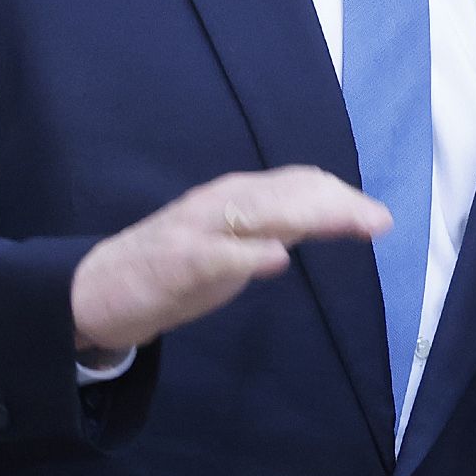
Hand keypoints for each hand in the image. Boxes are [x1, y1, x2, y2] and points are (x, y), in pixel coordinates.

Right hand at [70, 166, 388, 358]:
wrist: (96, 291)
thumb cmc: (174, 268)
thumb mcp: (235, 243)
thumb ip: (277, 228)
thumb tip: (332, 218)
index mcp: (236, 198)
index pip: (297, 185)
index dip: (341, 197)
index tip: (378, 218)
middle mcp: (220, 203)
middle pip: (287, 193)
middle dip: (337, 204)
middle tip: (380, 221)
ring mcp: (197, 230)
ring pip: (259, 212)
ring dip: (308, 216)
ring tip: (350, 223)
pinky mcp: (175, 262)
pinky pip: (215, 255)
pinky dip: (247, 255)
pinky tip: (277, 258)